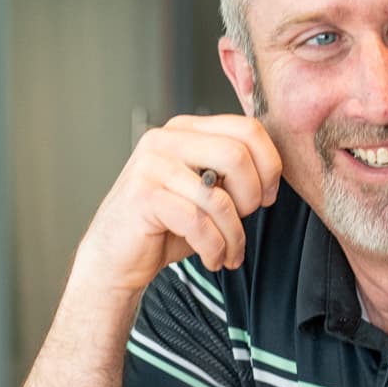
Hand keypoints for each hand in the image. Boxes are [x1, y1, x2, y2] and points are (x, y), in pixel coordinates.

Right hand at [69, 115, 282, 300]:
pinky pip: (197, 221)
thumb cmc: (163, 225)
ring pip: (218, 196)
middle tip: (244, 221)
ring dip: (233, 235)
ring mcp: (150, 165)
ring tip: (229, 251)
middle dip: (251, 197)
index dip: (269, 165)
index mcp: (185, 129)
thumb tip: (272, 171)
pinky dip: (214, 248)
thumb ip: (230, 171)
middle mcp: (165, 139)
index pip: (246, 128)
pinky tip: (213, 258)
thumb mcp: (203, 190)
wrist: (115, 257)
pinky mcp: (142, 196)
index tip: (267, 196)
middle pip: (237, 155)